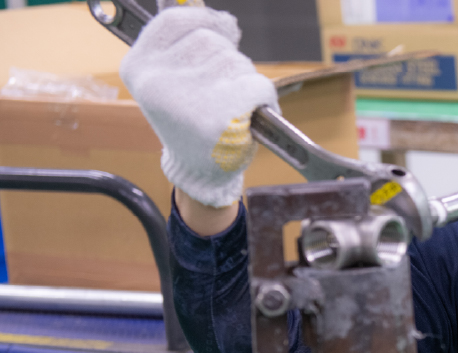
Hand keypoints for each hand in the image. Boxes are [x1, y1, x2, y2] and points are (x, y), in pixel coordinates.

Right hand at [119, 7, 278, 206]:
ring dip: (244, 78)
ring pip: (236, 61)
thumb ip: (186, 47)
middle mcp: (158, 80)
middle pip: (210, 40)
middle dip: (227, 59)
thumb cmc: (192, 122)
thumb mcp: (173, 82)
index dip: (204, 19)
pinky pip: (257, 84)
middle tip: (222, 89)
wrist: (200, 172)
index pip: (172, 20)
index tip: (224, 27)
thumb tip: (222, 19)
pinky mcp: (221, 114)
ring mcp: (189, 97)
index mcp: (138, 68)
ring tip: (231, 105)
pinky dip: (262, 96)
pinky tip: (249, 113)